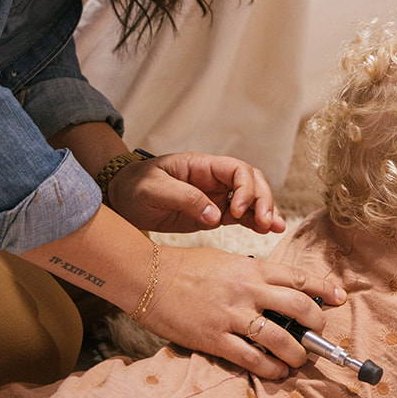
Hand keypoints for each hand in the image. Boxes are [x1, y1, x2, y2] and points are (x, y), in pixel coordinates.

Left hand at [107, 152, 285, 235]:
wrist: (121, 198)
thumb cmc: (134, 186)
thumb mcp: (153, 189)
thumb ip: (184, 198)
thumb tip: (215, 216)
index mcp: (202, 166)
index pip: (237, 169)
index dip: (245, 188)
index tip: (235, 210)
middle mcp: (214, 179)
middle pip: (252, 182)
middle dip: (262, 199)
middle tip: (264, 222)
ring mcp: (216, 196)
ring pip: (251, 199)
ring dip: (265, 211)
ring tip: (275, 228)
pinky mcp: (214, 213)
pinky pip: (241, 215)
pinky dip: (255, 222)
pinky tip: (267, 231)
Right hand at [139, 244, 344, 380]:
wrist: (148, 278)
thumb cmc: (186, 267)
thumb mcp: (226, 261)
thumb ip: (252, 274)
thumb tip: (275, 287)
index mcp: (251, 268)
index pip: (298, 278)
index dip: (324, 290)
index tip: (339, 298)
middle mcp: (247, 291)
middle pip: (298, 308)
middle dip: (316, 324)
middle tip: (318, 334)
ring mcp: (231, 316)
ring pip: (280, 338)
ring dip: (296, 353)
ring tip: (298, 360)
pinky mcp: (215, 339)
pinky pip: (252, 358)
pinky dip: (270, 368)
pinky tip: (276, 372)